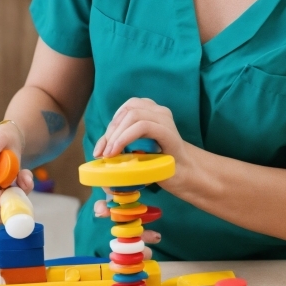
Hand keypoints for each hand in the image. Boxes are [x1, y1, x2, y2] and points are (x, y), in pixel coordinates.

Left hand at [92, 98, 188, 251]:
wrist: (185, 176)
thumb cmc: (160, 164)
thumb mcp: (137, 151)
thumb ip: (121, 144)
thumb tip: (99, 149)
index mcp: (151, 110)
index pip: (125, 110)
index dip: (110, 127)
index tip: (100, 149)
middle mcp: (159, 110)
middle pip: (127, 111)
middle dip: (110, 132)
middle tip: (103, 153)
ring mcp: (165, 119)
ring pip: (132, 115)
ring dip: (116, 135)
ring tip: (109, 154)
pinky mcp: (168, 131)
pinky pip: (142, 126)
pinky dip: (125, 138)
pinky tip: (116, 152)